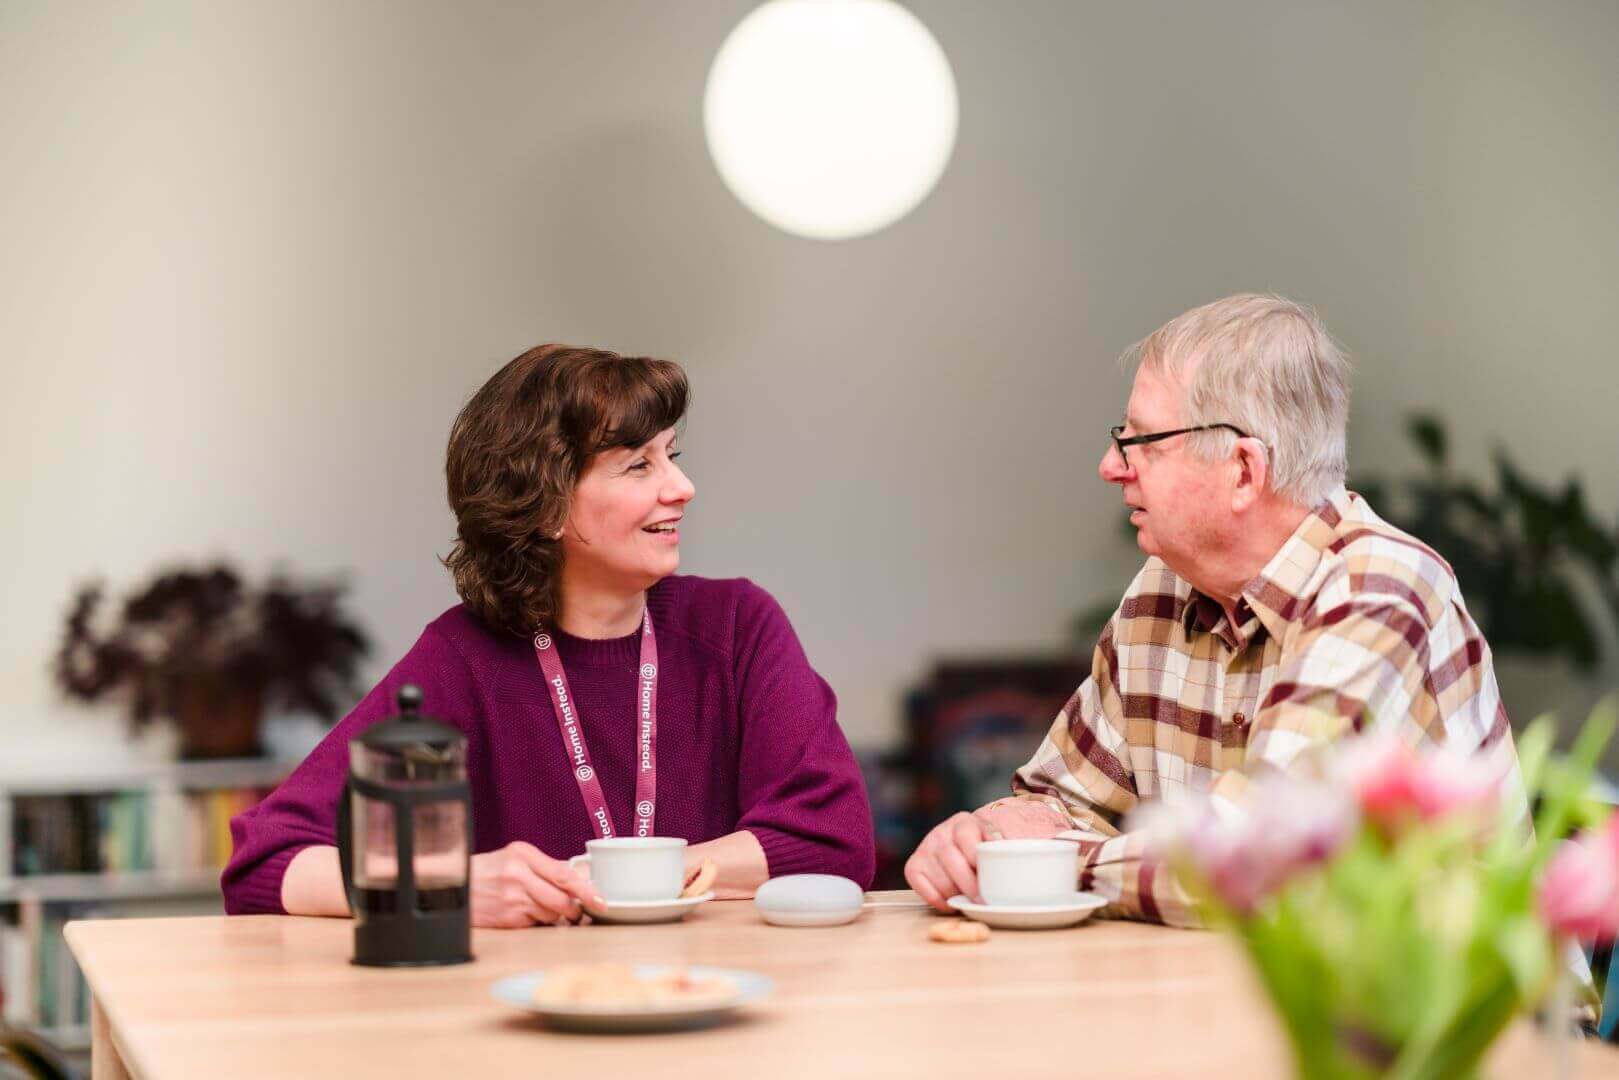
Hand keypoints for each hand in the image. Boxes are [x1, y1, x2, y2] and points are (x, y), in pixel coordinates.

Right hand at [469, 841, 600, 928]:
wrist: (452, 885)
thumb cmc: (488, 871)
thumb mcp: (514, 857)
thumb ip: (545, 866)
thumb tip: (582, 878)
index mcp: (524, 855)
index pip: (564, 874)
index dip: (586, 889)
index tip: (601, 900)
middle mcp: (518, 876)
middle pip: (562, 899)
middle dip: (576, 909)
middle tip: (581, 911)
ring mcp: (512, 899)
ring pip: (552, 914)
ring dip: (558, 917)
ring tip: (550, 910)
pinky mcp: (507, 919)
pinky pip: (536, 924)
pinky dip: (540, 922)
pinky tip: (530, 915)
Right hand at [904, 799, 1070, 912]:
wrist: (975, 847)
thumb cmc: (1002, 850)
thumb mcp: (1017, 842)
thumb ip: (1036, 845)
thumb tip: (1069, 851)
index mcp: (970, 821)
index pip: (970, 835)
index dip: (975, 855)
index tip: (986, 874)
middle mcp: (946, 830)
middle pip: (950, 855)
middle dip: (966, 881)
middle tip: (982, 899)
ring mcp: (929, 845)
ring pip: (935, 870)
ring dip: (952, 890)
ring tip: (969, 902)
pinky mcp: (917, 862)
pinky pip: (917, 878)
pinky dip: (932, 894)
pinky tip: (948, 903)